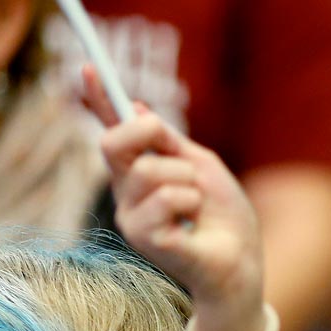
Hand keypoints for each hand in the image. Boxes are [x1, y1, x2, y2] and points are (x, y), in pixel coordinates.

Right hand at [82, 64, 262, 323]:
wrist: (241, 263)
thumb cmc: (224, 219)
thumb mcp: (202, 165)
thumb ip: (170, 141)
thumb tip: (139, 107)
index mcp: (139, 172)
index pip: (112, 130)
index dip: (99, 99)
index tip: (88, 67)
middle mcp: (127, 194)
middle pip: (112, 141)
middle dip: (146, 132)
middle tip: (179, 152)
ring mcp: (131, 217)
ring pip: (148, 169)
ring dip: (187, 179)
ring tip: (198, 204)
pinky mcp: (144, 238)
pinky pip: (166, 197)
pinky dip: (191, 201)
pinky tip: (193, 223)